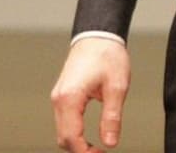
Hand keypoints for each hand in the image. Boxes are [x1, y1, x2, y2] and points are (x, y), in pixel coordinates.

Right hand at [51, 37, 130, 151]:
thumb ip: (112, 117)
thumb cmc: (107, 55)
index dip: (85, 152)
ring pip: (62, 131)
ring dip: (76, 142)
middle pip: (63, 138)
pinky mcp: (62, 95)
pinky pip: (64, 121)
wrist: (98, 34)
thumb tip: (110, 143)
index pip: (71, 137)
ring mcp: (58, 97)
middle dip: (80, 150)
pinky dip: (74, 132)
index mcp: (70, 98)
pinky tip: (89, 136)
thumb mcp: (117, 88)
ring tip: (97, 148)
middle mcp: (59, 99)